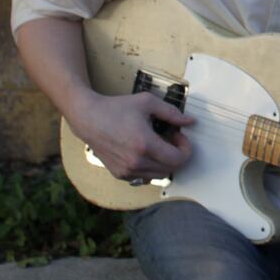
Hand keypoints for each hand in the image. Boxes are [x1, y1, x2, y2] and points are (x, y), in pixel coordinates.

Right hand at [72, 91, 193, 183]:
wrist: (88, 118)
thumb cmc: (117, 108)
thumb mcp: (147, 102)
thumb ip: (171, 112)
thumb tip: (191, 121)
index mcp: (144, 144)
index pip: (178, 159)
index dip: (186, 149)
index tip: (179, 135)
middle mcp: (135, 162)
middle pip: (171, 169)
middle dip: (177, 154)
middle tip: (170, 137)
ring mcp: (126, 171)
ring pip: (159, 175)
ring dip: (165, 161)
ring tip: (158, 144)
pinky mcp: (120, 175)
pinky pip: (145, 177)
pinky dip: (151, 167)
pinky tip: (146, 152)